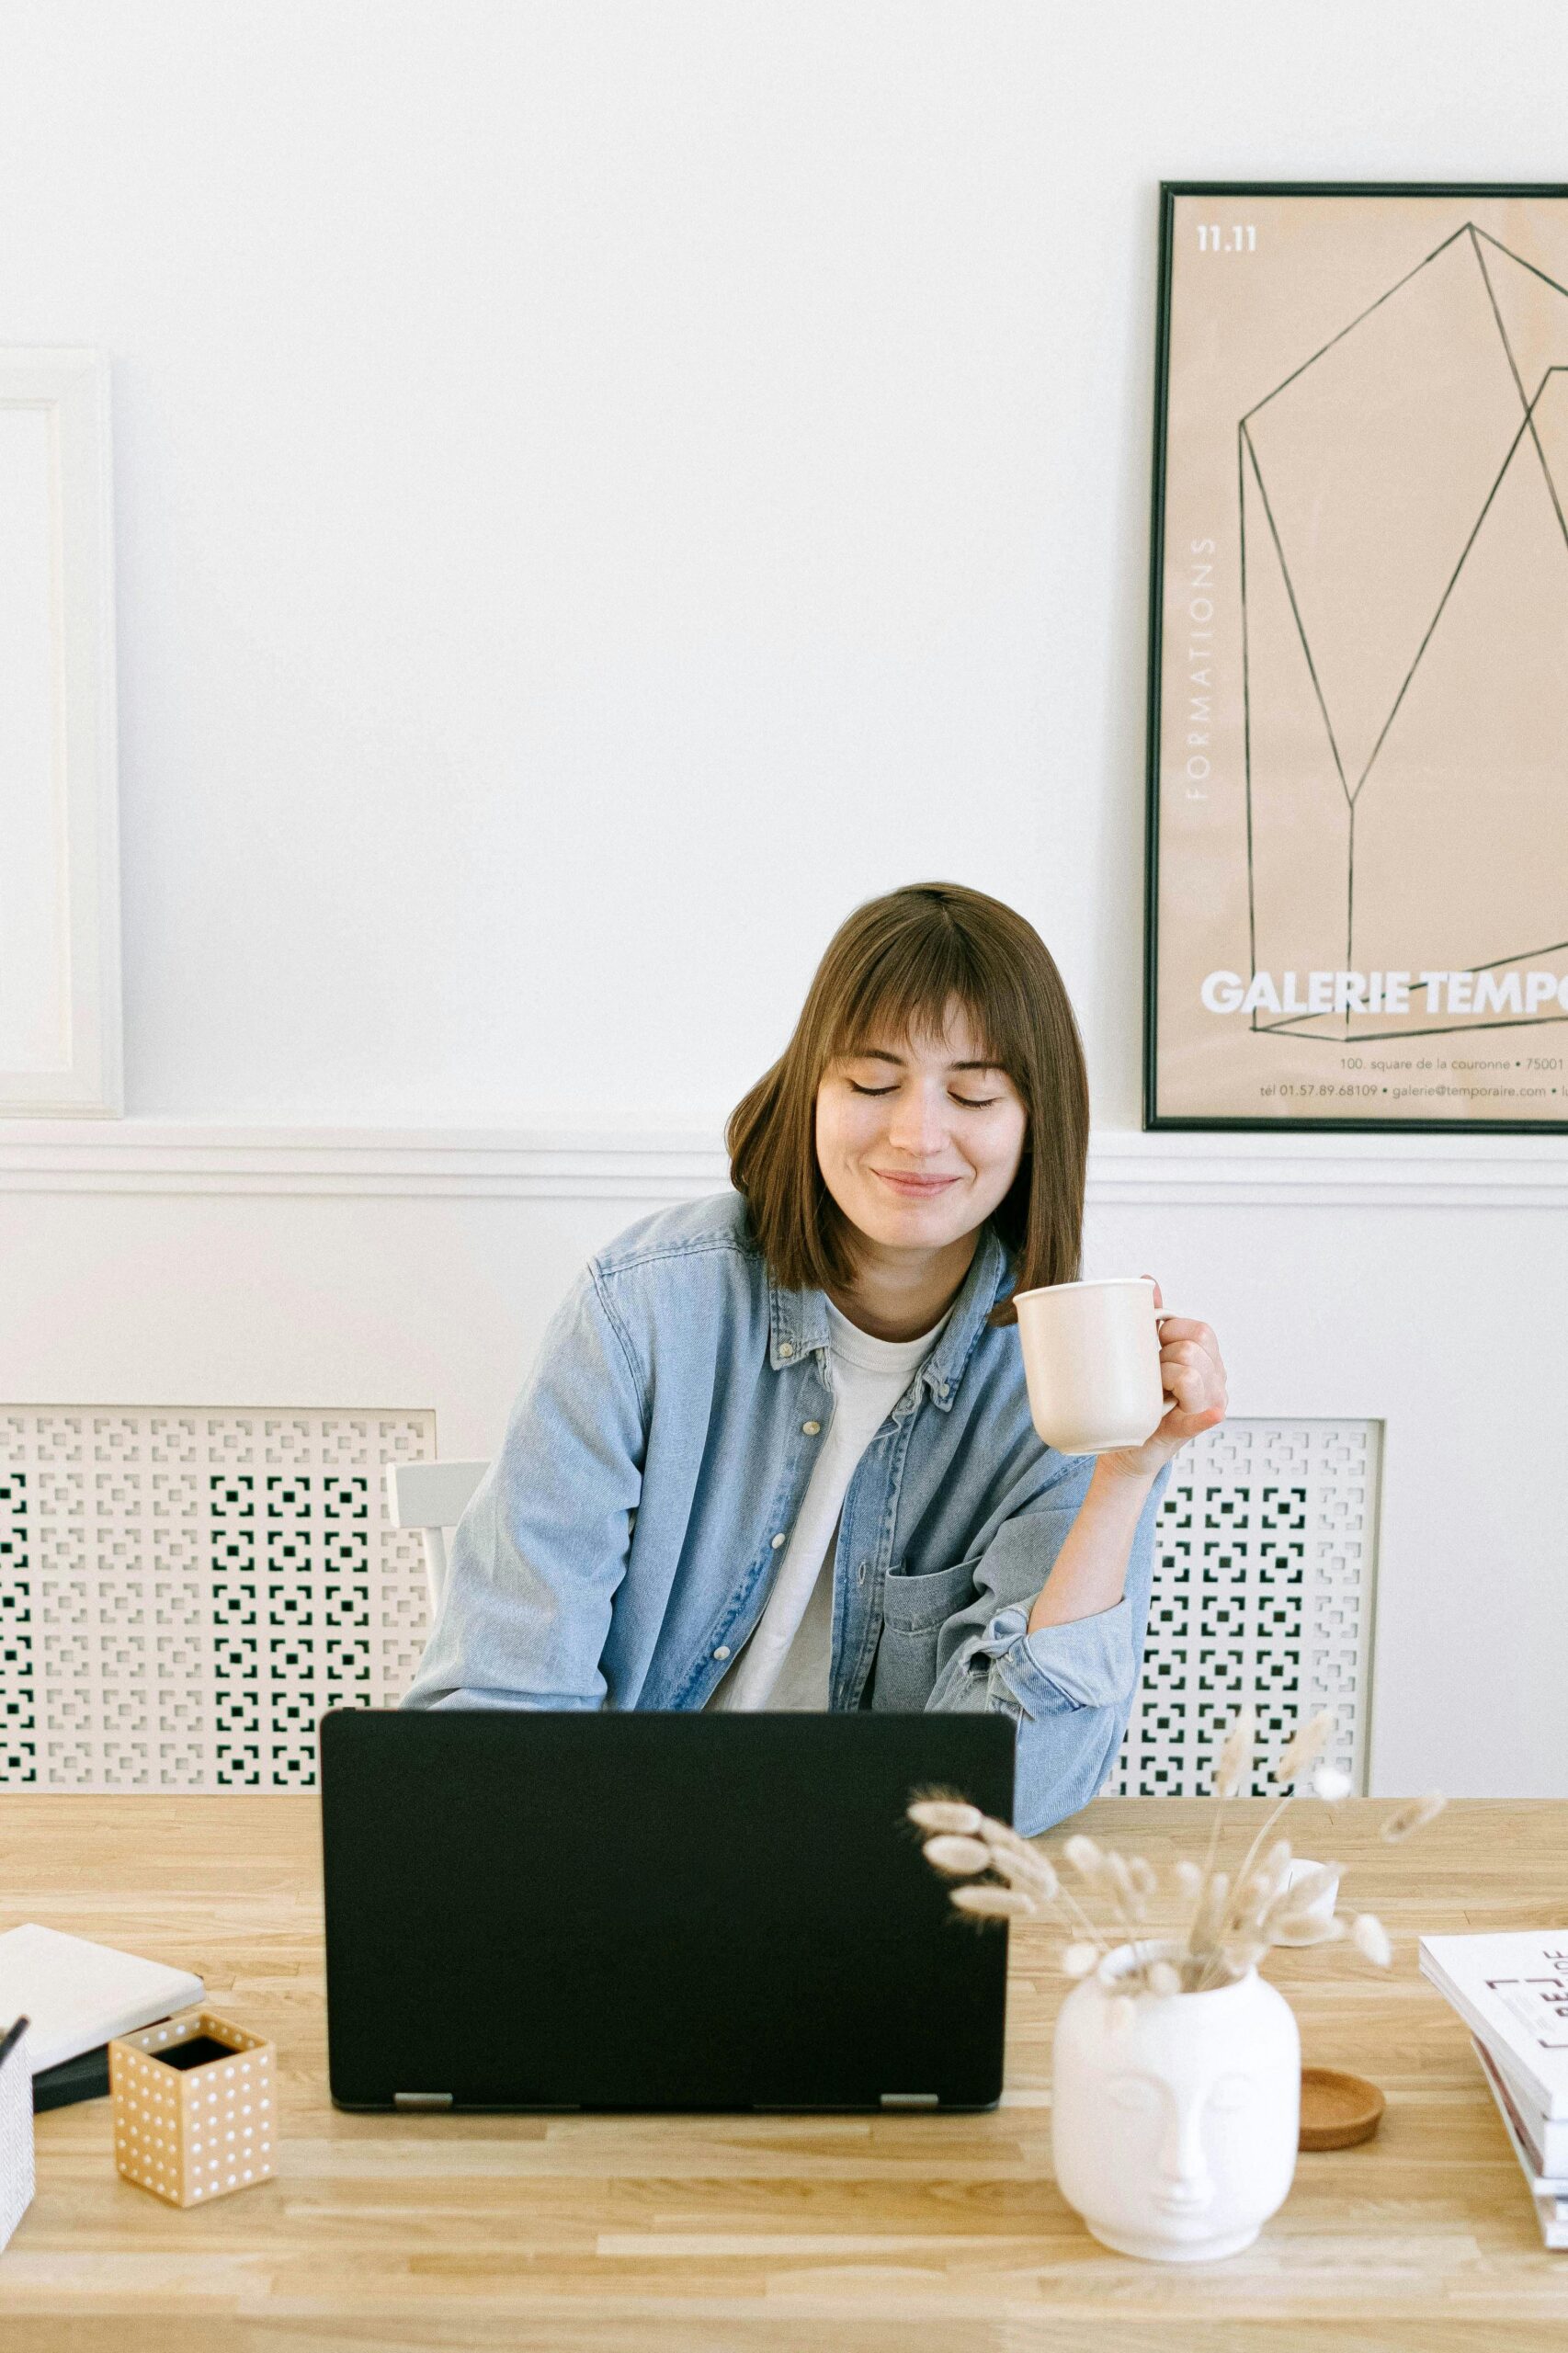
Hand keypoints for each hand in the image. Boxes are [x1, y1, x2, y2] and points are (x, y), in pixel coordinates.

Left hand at [1096, 1279, 1226, 1483]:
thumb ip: (1152, 1317)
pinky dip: (1206, 1413)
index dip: (1171, 1332)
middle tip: (1151, 1373)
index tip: (1155, 1345)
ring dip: (1163, 1377)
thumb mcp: (1148, 1353)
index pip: (1200, 1330)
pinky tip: (1213, 1412)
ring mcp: (1208, 1405)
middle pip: (1194, 1348)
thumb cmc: (1141, 1395)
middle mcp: (1216, 1381)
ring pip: (1190, 1373)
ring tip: (1154, 1390)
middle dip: (1166, 1354)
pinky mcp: (1190, 1428)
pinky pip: (1204, 1416)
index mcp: (1210, 1360)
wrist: (1126, 1443)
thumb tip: (1147, 1280)